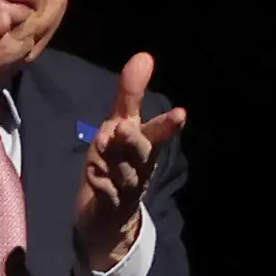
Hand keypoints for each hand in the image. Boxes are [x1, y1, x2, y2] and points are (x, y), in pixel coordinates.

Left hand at [72, 49, 188, 274]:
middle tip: (123, 126)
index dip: (167, 126)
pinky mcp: (109, 208)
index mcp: (145, 147)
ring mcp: (125, 189)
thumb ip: (130, 95)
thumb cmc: (116, 165)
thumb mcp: (118, 127)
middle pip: (142, 154)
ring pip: (124, 174)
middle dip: (135, 140)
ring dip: (115, 159)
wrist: (107, 219)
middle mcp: (139, 168)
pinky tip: (94, 174)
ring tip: (104, 141)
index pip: (157, 133)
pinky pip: (107, 196)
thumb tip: (144, 56)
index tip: (181, 114)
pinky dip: (102, 185)